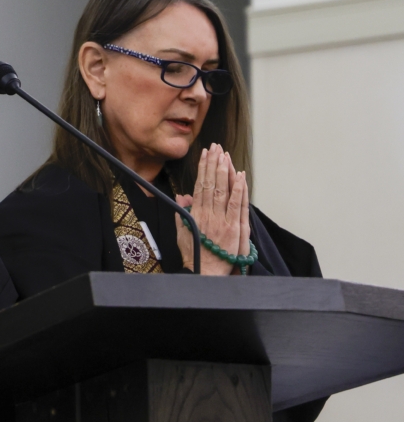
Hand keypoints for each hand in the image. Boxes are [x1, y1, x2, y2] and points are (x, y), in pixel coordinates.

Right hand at [175, 143, 250, 275]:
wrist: (206, 273)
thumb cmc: (195, 255)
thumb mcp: (183, 232)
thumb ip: (183, 213)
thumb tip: (182, 197)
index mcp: (196, 215)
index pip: (200, 186)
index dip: (203, 168)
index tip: (205, 154)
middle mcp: (209, 215)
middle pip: (211, 184)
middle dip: (214, 164)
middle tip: (216, 148)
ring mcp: (223, 221)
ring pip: (223, 191)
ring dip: (225, 172)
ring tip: (226, 155)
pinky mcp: (236, 229)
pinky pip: (237, 205)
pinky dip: (239, 190)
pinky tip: (240, 176)